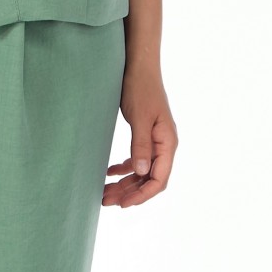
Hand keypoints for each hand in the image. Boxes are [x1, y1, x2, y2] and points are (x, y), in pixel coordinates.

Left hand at [104, 54, 176, 206]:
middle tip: (106, 201)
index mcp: (167, 143)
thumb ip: (141, 146)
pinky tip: (109, 173)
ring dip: (125, 184)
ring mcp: (154, 142)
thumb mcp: (140, 118)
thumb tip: (143, 173)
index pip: (159, 180)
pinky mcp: (144, 136)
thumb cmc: (141, 88)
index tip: (123, 204)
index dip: (142, 195)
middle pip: (149, 180)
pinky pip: (136, 160)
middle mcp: (163, 146)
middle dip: (129, 193)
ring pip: (141, 172)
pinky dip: (123, 169)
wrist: (138, 67)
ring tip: (104, 192)